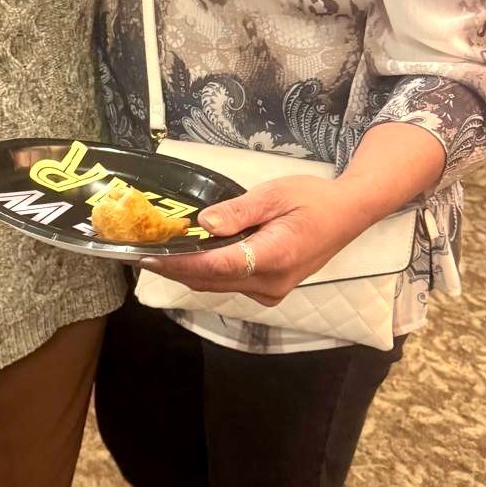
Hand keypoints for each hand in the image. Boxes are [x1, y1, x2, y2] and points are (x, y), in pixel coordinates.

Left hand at [141, 175, 373, 306]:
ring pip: (217, 286)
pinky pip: (228, 284)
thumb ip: (239, 211)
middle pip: (211, 281)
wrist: (346, 216)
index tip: (149, 255)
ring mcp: (270, 292)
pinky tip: (187, 257)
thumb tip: (204, 223)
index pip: (217, 265)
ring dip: (186, 272)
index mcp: (274, 256)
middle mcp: (270, 284)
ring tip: (155, 253)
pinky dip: (205, 273)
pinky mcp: (268, 291)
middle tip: (139, 252)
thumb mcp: (275, 194)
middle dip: (174, 268)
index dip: (180, 262)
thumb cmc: (312, 199)